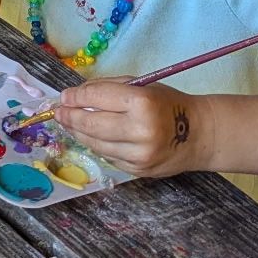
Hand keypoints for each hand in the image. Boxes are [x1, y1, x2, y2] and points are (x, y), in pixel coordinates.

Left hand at [57, 82, 205, 177]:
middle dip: (70, 117)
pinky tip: (90, 136)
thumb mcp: (143, 87)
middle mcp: (140, 131)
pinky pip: (107, 156)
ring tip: (69, 123)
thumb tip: (75, 96)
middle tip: (58, 112)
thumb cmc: (168, 104)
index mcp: (142, 103)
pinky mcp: (138, 170)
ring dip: (78, 132)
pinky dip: (96, 145)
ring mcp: (139, 154)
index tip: (64, 96)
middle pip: (91, 124)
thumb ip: (109, 89)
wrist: (200, 135)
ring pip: (95, 143)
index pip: (97, 98)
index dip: (76, 97)